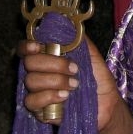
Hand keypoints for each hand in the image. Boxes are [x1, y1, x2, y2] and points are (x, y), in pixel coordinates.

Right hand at [17, 37, 132, 133]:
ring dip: (56, 80)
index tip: (39, 46)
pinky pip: (32, 101)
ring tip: (75, 84)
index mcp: (49, 58)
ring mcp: (37, 91)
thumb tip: (67, 24)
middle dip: (53, 63)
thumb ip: (78, 40)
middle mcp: (39, 73)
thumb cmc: (98, 78)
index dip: (27, 46)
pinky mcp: (38, 109)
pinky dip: (49, 96)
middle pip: (29, 62)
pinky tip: (65, 96)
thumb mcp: (91, 55)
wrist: (106, 102)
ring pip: (31, 81)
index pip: (26, 49)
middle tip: (74, 68)